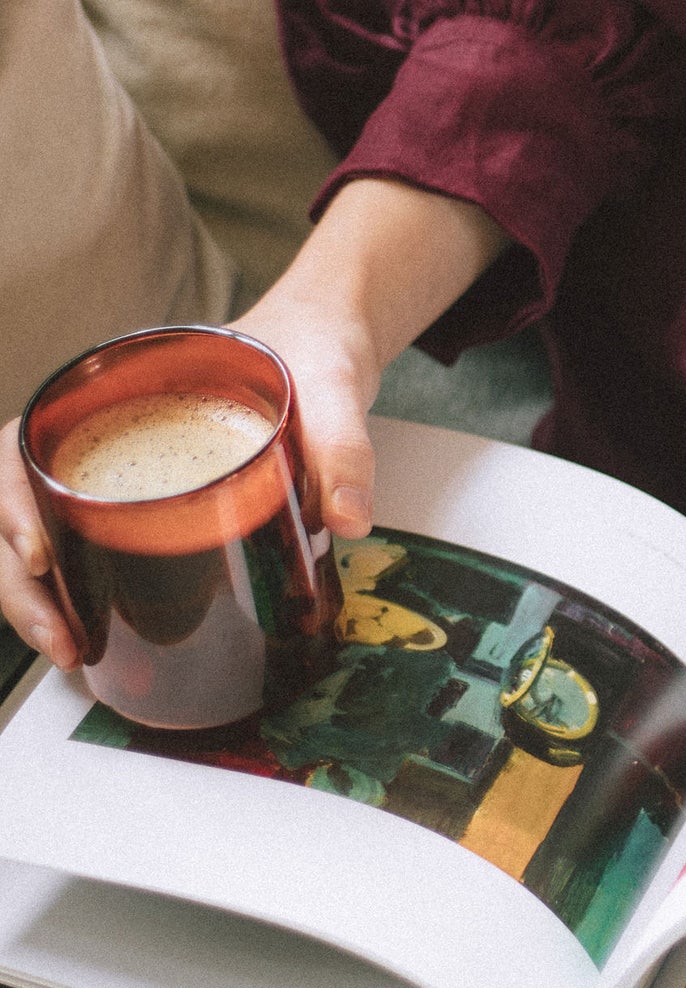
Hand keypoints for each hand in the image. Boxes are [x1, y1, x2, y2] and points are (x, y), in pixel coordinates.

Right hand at [0, 177, 508, 676]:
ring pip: (47, 532)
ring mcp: (126, 468)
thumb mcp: (331, 385)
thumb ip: (343, 444)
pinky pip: (95, 544)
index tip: (38, 551)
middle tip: (61, 639)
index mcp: (125, 386)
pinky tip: (98, 636)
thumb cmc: (312, 345)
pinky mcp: (156, 500)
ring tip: (74, 652)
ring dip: (41, 596)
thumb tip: (349, 517)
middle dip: (21, 580)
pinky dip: (84, 592)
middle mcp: (108, 429)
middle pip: (24, 502)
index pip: (28, 438)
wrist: (331, 336)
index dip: (11, 496)